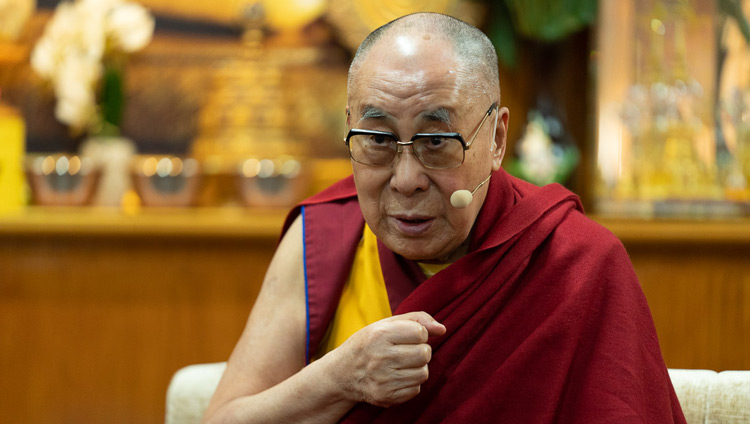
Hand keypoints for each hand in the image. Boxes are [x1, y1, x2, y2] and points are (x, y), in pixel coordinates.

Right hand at [327, 311, 445, 407]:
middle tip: (407, 351)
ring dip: (418, 367)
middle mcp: (380, 357)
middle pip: (424, 353)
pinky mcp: (386, 396)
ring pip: (423, 373)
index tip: (407, 336)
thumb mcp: (385, 324)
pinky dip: (411, 382)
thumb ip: (416, 319)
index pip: (420, 332)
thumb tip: (442, 329)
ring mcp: (382, 379)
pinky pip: (416, 389)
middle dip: (421, 351)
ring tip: (402, 364)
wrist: (343, 373)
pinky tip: (397, 376)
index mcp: (379, 334)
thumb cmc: (369, 343)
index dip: (419, 333)